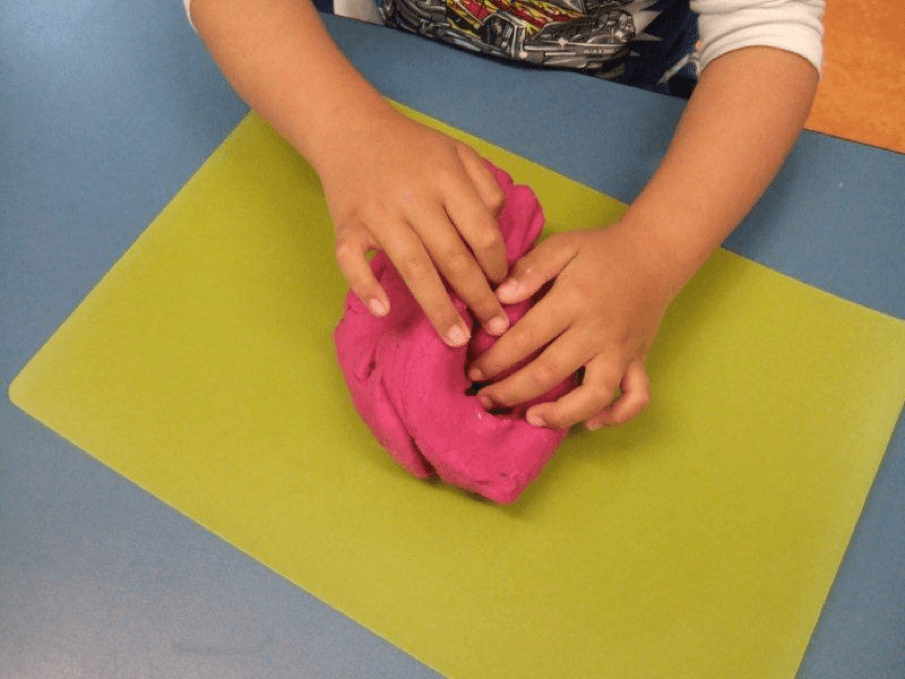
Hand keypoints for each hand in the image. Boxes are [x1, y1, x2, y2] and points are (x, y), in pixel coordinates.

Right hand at [317, 107, 510, 346]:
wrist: (349, 128)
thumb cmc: (411, 147)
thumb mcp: (458, 152)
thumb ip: (485, 186)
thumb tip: (498, 233)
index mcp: (445, 177)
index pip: (481, 231)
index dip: (497, 265)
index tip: (505, 288)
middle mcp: (413, 197)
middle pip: (453, 257)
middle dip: (478, 297)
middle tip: (495, 328)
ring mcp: (377, 213)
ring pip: (412, 268)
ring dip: (437, 307)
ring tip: (456, 339)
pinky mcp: (346, 224)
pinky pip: (352, 261)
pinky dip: (365, 286)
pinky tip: (382, 309)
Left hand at [468, 223, 674, 429]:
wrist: (654, 254)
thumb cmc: (600, 251)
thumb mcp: (563, 245)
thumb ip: (531, 267)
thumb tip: (500, 297)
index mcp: (574, 301)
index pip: (526, 338)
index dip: (495, 359)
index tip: (474, 372)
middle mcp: (598, 331)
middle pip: (550, 372)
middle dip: (511, 391)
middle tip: (485, 400)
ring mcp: (621, 350)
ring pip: (595, 395)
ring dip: (562, 414)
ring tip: (532, 418)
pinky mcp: (639, 360)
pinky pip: (636, 397)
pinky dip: (617, 416)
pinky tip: (591, 423)